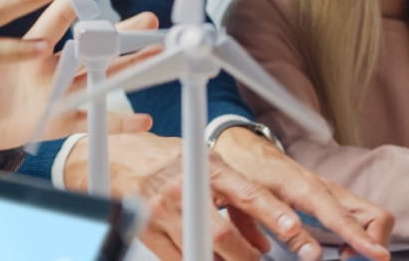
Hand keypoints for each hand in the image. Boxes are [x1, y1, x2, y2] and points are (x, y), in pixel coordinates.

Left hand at [0, 0, 156, 156]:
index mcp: (32, 47)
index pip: (57, 19)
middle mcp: (53, 67)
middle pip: (91, 46)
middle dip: (120, 32)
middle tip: (149, 18)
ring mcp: (61, 93)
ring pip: (100, 77)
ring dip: (129, 67)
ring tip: (156, 54)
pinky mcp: (61, 121)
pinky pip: (92, 121)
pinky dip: (117, 122)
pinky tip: (143, 119)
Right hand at [65, 133, 356, 260]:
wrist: (116, 158)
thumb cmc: (163, 158)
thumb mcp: (203, 162)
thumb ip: (234, 193)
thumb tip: (262, 238)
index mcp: (204, 166)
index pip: (245, 192)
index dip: (270, 212)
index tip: (292, 227)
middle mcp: (183, 188)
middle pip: (223, 234)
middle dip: (246, 256)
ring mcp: (163, 211)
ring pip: (201, 250)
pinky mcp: (147, 230)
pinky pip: (177, 258)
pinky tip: (205, 258)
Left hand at [213, 127, 392, 260]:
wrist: (245, 150)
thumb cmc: (248, 171)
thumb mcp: (254, 199)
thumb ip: (279, 226)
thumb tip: (311, 255)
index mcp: (308, 189)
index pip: (344, 217)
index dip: (363, 240)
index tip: (380, 257)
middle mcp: (329, 190)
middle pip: (376, 215)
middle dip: (375, 243)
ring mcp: (334, 194)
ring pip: (372, 217)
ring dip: (369, 241)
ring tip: (345, 258)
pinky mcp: (332, 198)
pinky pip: (360, 218)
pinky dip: (361, 237)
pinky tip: (343, 251)